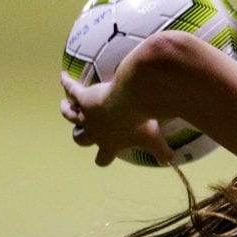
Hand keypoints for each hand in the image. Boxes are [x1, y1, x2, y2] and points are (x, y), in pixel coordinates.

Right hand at [60, 72, 174, 166]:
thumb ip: (162, 151)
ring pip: (70, 115)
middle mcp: (95, 131)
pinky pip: (72, 90)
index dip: (103, 158)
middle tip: (81, 133)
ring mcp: (87, 114)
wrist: (132, 101)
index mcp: (110, 144)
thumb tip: (172, 160)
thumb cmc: (142, 122)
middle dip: (80, 137)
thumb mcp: (154, 138)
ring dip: (68, 111)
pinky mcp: (84, 97)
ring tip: (65, 105)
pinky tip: (63, 77)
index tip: (103, 158)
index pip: (103, 158)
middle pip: (80, 139)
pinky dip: (67, 84)